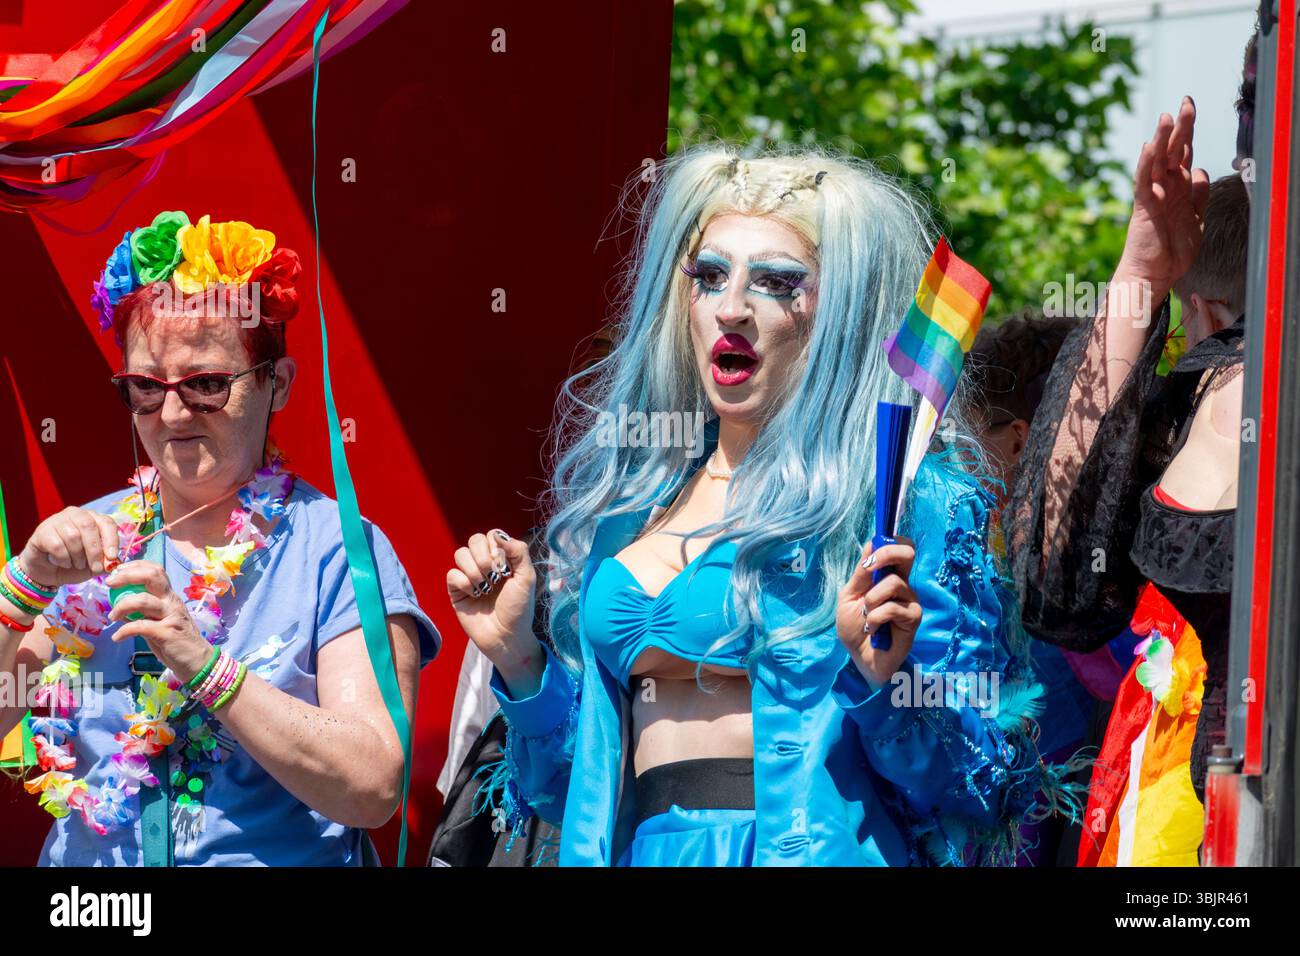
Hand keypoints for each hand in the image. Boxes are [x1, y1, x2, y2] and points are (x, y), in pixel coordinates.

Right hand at [19, 507, 120, 587]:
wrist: (47, 572)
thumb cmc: (75, 564)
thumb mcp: (94, 564)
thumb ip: (105, 561)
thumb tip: (114, 561)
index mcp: (92, 518)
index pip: (106, 522)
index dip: (112, 539)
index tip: (112, 557)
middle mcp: (75, 514)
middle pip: (88, 526)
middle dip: (94, 550)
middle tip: (95, 567)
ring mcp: (56, 520)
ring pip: (72, 535)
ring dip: (78, 556)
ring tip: (77, 564)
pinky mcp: (42, 532)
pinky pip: (56, 544)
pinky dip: (63, 558)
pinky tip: (63, 563)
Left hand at [105, 561, 212, 683]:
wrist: (197, 661)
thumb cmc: (176, 641)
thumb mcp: (160, 621)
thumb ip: (144, 612)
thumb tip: (120, 605)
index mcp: (170, 596)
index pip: (156, 570)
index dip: (135, 566)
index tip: (117, 571)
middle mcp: (172, 601)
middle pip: (151, 576)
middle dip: (127, 576)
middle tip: (109, 584)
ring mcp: (171, 616)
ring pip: (143, 600)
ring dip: (121, 606)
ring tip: (111, 617)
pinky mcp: (167, 632)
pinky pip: (140, 626)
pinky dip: (124, 631)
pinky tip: (117, 637)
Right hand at [446, 529, 542, 694]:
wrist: (506, 636)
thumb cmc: (519, 609)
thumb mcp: (527, 578)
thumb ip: (518, 551)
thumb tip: (498, 535)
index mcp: (502, 559)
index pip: (491, 535)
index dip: (496, 546)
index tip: (505, 566)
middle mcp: (484, 564)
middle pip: (474, 540)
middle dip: (484, 557)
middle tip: (494, 576)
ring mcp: (469, 576)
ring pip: (460, 554)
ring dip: (474, 570)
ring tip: (485, 588)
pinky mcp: (456, 590)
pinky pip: (452, 574)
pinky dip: (464, 582)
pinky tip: (475, 594)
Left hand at [836, 537, 920, 687]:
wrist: (861, 658)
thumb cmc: (855, 628)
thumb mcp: (850, 596)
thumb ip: (861, 573)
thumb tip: (871, 542)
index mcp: (886, 576)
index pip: (899, 547)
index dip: (889, 541)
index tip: (872, 550)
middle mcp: (902, 584)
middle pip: (908, 552)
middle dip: (887, 554)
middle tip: (870, 568)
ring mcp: (910, 599)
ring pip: (893, 583)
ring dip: (871, 600)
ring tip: (867, 616)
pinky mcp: (914, 617)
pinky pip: (893, 607)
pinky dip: (876, 618)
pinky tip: (874, 629)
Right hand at [1117, 96, 1210, 297]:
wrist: (1153, 274)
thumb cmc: (1171, 251)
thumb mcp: (1195, 218)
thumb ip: (1198, 194)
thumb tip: (1199, 171)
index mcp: (1177, 188)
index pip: (1183, 153)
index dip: (1188, 131)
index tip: (1189, 108)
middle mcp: (1164, 187)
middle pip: (1173, 150)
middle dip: (1180, 126)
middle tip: (1185, 101)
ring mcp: (1153, 195)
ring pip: (1157, 161)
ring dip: (1162, 138)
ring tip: (1167, 117)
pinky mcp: (1144, 207)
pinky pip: (1143, 181)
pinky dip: (1146, 163)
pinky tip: (1150, 146)